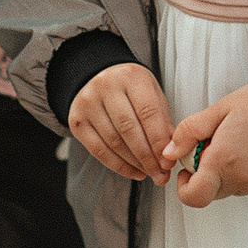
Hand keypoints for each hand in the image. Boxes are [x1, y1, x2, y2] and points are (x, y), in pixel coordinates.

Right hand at [68, 63, 174, 183]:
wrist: (97, 74)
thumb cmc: (128, 85)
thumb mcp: (151, 92)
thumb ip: (162, 119)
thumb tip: (170, 150)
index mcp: (131, 76)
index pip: (148, 113)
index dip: (159, 141)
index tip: (168, 160)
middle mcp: (106, 86)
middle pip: (129, 129)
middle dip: (147, 157)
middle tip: (160, 172)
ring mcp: (88, 103)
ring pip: (114, 142)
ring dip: (134, 164)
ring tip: (148, 172)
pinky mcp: (77, 120)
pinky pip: (98, 150)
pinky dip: (118, 165)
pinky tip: (132, 170)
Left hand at [162, 83, 247, 206]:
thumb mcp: (219, 109)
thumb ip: (190, 132)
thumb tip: (169, 151)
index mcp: (224, 160)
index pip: (193, 197)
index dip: (184, 188)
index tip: (188, 170)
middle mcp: (242, 179)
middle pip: (211, 192)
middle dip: (207, 173)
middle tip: (217, 146)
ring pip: (230, 189)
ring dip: (227, 173)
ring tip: (239, 144)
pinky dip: (246, 174)